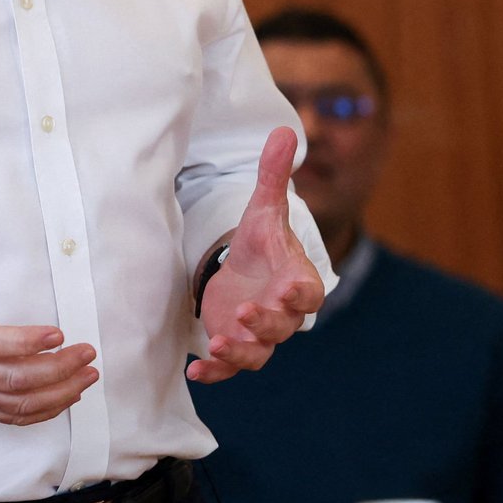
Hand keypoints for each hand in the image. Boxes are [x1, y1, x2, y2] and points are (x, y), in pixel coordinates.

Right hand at [0, 218, 97, 424]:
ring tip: (86, 375)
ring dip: (58, 393)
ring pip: (18, 404)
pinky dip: (41, 411)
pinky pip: (10, 416)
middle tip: (87, 353)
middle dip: (58, 369)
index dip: (28, 342)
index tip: (58, 333)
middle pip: (16, 379)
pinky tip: (64, 397)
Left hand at [187, 126, 325, 383]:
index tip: (286, 289)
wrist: (246, 269)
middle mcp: (282, 312)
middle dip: (265, 322)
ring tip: (218, 344)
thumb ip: (273, 174)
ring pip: (258, 353)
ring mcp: (258, 333)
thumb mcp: (263, 207)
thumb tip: (285, 129)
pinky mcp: (234, 343)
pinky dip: (216, 373)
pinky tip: (194, 371)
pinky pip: (230, 369)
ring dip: (240, 352)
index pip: (308, 291)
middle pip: (283, 325)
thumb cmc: (261, 242)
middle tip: (243, 313)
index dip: (300, 293)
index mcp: (295, 278)